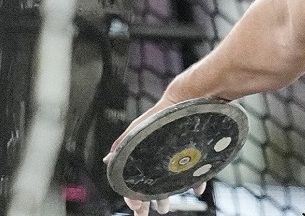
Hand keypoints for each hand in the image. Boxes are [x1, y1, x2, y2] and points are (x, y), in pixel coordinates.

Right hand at [105, 98, 208, 214]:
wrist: (192, 98)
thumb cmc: (164, 113)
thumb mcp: (140, 129)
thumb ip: (124, 143)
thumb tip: (107, 160)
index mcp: (146, 152)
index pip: (135, 179)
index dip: (132, 194)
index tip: (135, 206)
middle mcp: (160, 154)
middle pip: (151, 183)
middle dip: (147, 200)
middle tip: (148, 213)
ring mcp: (178, 154)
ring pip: (170, 181)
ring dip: (166, 195)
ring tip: (165, 209)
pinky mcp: (196, 152)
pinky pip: (195, 172)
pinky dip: (196, 182)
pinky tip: (197, 190)